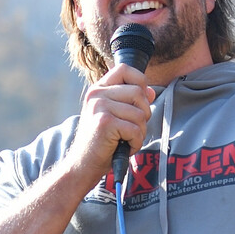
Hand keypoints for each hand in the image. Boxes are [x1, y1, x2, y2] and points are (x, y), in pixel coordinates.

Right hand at [69, 61, 153, 179]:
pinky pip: (136, 130)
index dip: (140, 82)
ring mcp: (99, 107)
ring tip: (125, 139)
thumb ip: (131, 102)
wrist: (83, 164)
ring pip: (140, 114)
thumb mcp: (115, 117)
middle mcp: (96, 94)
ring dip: (140, 132)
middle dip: (144, 114)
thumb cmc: (101, 142)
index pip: (125, 69)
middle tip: (131, 129)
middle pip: (138, 92)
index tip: (139, 101)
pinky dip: (135, 143)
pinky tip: (123, 147)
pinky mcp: (105, 123)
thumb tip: (151, 91)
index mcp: (98, 89)